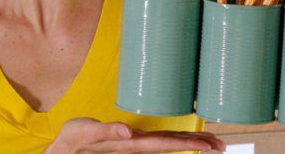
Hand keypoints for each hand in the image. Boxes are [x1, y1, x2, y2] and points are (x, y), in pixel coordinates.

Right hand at [43, 117, 225, 153]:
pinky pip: (157, 142)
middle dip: (198, 144)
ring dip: (189, 142)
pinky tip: (182, 139)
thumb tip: (127, 132)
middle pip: (172, 145)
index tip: (211, 145)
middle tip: (222, 145)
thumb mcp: (83, 132)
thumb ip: (105, 131)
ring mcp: (134, 147)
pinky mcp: (129, 144)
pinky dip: (173, 140)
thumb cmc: (72, 142)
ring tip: (211, 143)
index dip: (189, 144)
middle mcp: (136, 147)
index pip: (166, 143)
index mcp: (129, 145)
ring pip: (167, 143)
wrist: (62, 153)